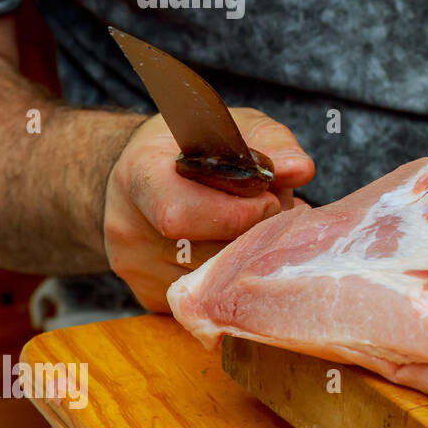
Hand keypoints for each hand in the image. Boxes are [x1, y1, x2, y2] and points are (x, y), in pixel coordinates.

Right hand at [102, 108, 314, 310]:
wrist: (136, 175)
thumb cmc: (191, 147)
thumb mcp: (229, 128)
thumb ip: (270, 143)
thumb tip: (299, 170)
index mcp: (140, 176)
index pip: (180, 214)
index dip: (236, 214)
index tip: (267, 200)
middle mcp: (128, 227)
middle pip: (206, 254)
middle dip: (254, 237)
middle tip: (275, 216)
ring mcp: (135, 266)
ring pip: (212, 283)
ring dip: (249, 260)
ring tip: (259, 228)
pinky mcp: (149, 294)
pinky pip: (207, 299)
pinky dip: (233, 279)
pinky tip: (239, 249)